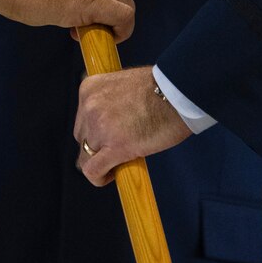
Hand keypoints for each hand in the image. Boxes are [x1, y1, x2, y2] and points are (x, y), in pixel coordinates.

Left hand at [73, 65, 191, 185]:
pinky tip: (113, 175)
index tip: (110, 135)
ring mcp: (100, 127)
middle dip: (98, 145)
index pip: (82, 118)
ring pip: (85, 156)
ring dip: (100, 161)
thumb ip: (111, 100)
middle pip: (82, 137)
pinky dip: (99, 178)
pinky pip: (93, 171)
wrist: (179, 92)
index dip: (96, 130)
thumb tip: (110, 121)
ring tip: (119, 162)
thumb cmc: (162, 89)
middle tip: (118, 148)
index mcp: (90, 88)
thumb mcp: (125, 84)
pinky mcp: (116, 146)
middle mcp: (89, 106)